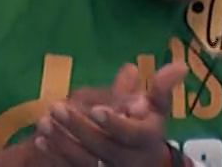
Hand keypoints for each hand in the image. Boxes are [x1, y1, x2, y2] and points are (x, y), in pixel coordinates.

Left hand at [35, 61, 186, 166]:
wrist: (139, 164)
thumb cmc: (145, 129)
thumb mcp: (156, 109)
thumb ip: (159, 89)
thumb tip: (180, 65)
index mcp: (146, 140)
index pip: (131, 134)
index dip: (114, 123)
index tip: (95, 109)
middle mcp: (130, 159)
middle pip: (103, 147)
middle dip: (79, 128)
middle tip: (57, 108)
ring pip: (85, 160)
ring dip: (62, 142)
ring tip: (44, 122)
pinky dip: (56, 155)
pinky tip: (41, 140)